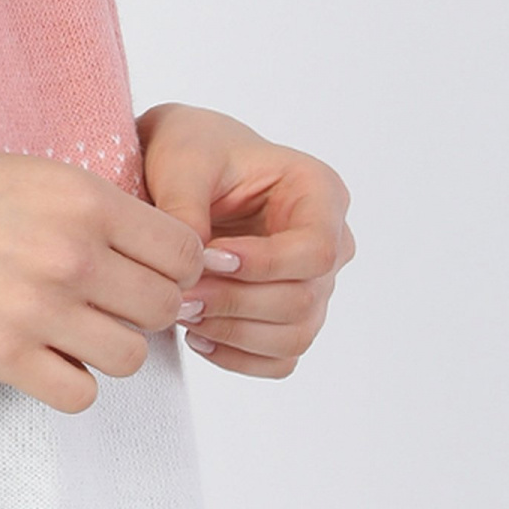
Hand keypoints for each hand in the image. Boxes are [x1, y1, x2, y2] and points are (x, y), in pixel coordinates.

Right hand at [0, 137, 207, 416]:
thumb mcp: (25, 171)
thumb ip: (89, 208)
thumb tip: (150, 248)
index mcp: (82, 197)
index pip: (183, 252)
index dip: (171, 266)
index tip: (144, 270)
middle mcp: (71, 253)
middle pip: (163, 307)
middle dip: (142, 308)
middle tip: (105, 303)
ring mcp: (36, 308)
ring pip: (130, 357)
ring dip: (108, 348)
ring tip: (70, 330)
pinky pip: (79, 394)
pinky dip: (70, 381)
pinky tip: (41, 356)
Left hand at [135, 103, 353, 378]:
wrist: (181, 169)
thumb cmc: (191, 150)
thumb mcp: (182, 159)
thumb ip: (185, 206)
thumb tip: (192, 265)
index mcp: (320, 193)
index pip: (317, 250)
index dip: (265, 264)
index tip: (208, 258)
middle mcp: (330, 242)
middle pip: (303, 299)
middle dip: (236, 302)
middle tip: (178, 294)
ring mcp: (314, 285)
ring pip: (294, 336)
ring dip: (233, 333)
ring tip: (181, 311)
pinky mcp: (288, 317)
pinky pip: (279, 359)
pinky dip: (237, 357)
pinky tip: (195, 334)